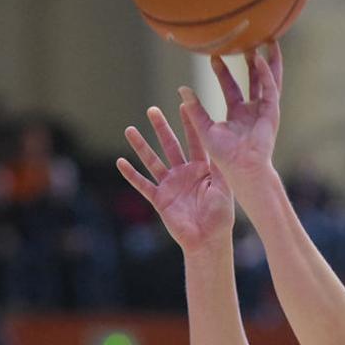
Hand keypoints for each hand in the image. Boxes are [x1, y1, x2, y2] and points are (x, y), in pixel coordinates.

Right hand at [117, 104, 233, 254]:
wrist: (208, 240)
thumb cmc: (220, 216)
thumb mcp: (224, 187)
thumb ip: (218, 166)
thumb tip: (219, 141)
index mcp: (202, 169)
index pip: (194, 141)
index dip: (189, 123)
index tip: (184, 103)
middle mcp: (184, 173)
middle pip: (170, 146)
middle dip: (161, 128)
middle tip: (152, 110)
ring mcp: (170, 186)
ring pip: (152, 161)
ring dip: (141, 146)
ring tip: (129, 130)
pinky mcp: (160, 199)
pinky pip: (143, 185)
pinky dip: (131, 174)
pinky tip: (120, 162)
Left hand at [179, 42, 282, 189]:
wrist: (242, 170)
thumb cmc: (225, 157)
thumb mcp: (205, 129)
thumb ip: (196, 110)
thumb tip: (182, 89)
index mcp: (237, 114)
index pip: (231, 87)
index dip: (223, 71)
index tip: (213, 56)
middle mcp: (252, 109)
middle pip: (252, 79)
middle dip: (249, 61)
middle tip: (244, 40)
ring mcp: (264, 110)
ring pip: (268, 80)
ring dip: (267, 61)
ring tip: (267, 40)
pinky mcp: (272, 112)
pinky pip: (270, 89)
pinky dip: (266, 74)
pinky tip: (261, 59)